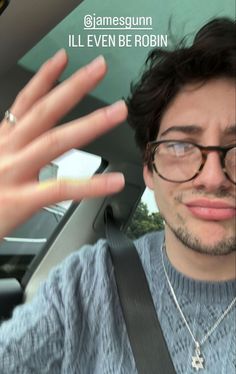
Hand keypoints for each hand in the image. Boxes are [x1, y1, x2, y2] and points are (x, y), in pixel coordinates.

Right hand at [0, 50, 126, 238]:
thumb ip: (14, 148)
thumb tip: (34, 140)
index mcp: (3, 142)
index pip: (25, 102)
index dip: (45, 77)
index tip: (63, 59)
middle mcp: (8, 151)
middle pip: (44, 111)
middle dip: (73, 87)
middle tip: (99, 68)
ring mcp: (14, 172)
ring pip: (55, 142)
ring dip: (89, 124)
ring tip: (117, 112)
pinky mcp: (21, 200)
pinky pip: (61, 188)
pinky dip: (91, 185)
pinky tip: (114, 181)